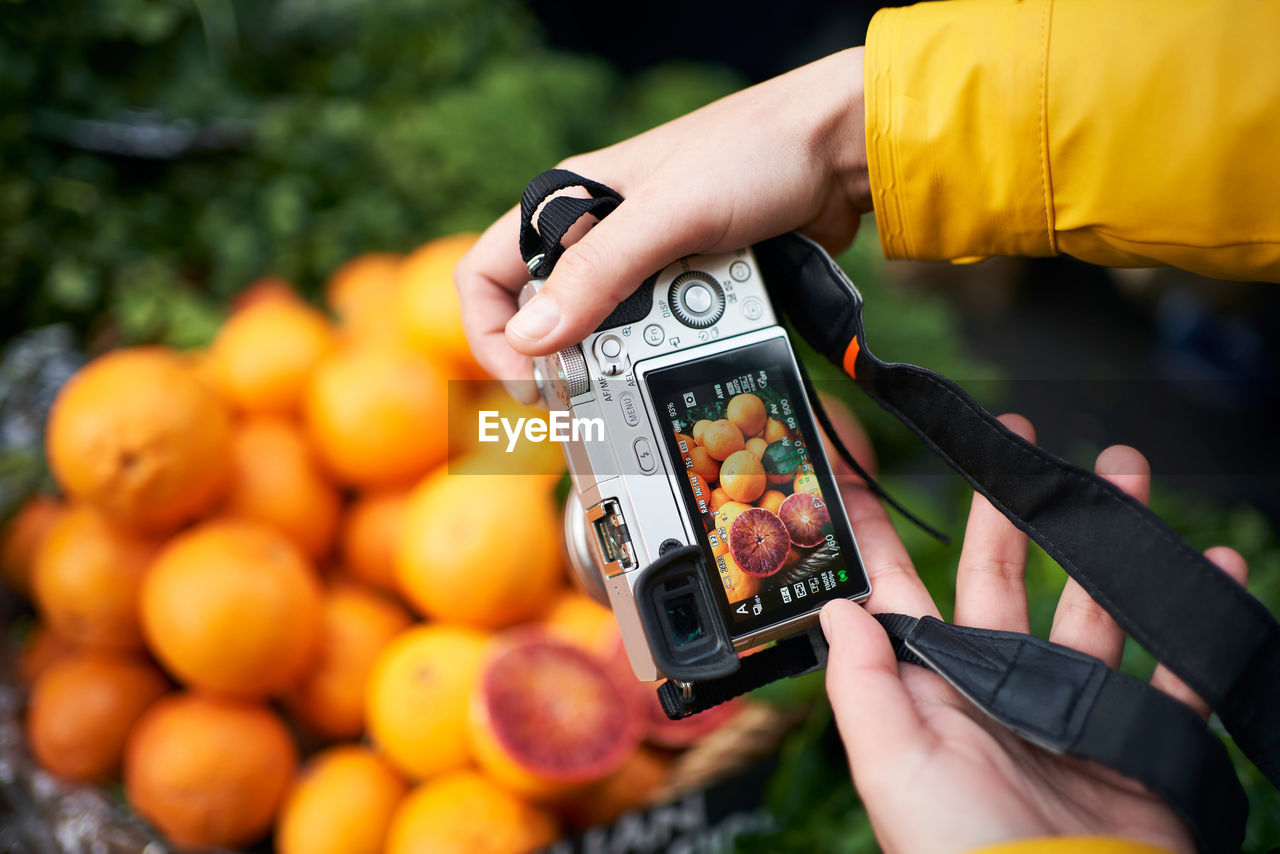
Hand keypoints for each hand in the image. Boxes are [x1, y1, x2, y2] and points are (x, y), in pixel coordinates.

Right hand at [454, 48, 870, 395]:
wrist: (841, 151)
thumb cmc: (754, 153)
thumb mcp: (669, 213)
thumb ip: (599, 273)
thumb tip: (532, 341)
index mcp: (571, 201)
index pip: (488, 273)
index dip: (492, 332)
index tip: (529, 380)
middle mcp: (599, 233)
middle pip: (547, 319)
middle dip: (569, 360)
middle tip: (594, 399)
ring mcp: (646, 264)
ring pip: (608, 336)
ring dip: (633, 355)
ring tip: (668, 353)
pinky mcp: (690, 286)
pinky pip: (663, 336)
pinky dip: (677, 348)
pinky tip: (705, 340)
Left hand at [822, 414, 1248, 853]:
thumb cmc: (963, 852)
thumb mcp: (892, 765)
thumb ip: (862, 684)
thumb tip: (837, 608)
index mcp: (930, 687)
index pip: (898, 589)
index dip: (880, 530)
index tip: (871, 466)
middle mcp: (995, 686)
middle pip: (999, 574)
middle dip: (1009, 507)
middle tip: (1021, 442)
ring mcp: (1067, 708)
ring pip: (1089, 604)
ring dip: (1108, 541)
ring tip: (1126, 474)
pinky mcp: (1134, 738)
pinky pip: (1173, 668)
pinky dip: (1193, 621)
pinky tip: (1210, 569)